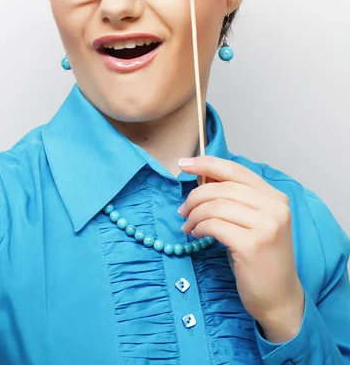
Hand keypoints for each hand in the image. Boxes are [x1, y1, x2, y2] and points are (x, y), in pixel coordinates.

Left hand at [178, 156, 304, 340]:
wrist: (278, 296)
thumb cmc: (259, 256)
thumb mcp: (251, 220)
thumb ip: (234, 197)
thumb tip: (202, 176)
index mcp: (275, 197)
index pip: (236, 170)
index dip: (207, 163)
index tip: (184, 164)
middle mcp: (275, 208)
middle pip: (222, 188)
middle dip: (195, 196)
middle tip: (183, 209)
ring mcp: (266, 226)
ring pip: (216, 206)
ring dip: (194, 214)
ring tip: (188, 225)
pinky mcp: (252, 245)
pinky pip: (214, 225)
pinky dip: (199, 227)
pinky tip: (196, 234)